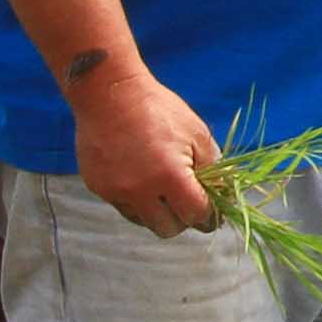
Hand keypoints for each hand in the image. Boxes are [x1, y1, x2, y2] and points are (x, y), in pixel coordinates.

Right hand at [67, 60, 225, 235]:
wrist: (109, 93)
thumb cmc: (159, 109)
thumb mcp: (197, 135)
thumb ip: (213, 170)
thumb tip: (223, 196)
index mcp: (170, 177)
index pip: (196, 215)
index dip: (209, 216)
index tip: (213, 213)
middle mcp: (140, 190)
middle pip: (168, 228)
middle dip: (183, 219)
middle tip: (189, 204)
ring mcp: (115, 191)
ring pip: (144, 221)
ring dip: (158, 213)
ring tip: (164, 189)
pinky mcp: (98, 187)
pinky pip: (124, 207)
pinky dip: (136, 201)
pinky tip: (142, 179)